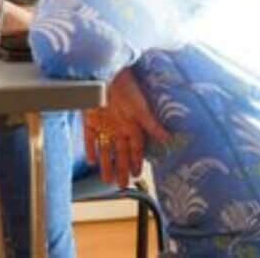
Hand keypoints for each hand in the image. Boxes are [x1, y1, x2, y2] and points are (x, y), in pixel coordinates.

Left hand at [83, 68, 169, 187]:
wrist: (105, 73)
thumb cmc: (126, 88)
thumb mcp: (141, 109)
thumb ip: (152, 125)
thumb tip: (169, 138)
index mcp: (133, 124)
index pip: (136, 148)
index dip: (136, 161)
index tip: (137, 175)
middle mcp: (119, 127)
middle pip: (120, 152)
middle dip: (121, 168)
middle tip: (121, 185)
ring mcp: (104, 124)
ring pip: (105, 149)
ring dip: (106, 164)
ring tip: (106, 180)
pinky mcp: (90, 120)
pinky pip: (89, 138)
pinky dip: (90, 149)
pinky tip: (91, 161)